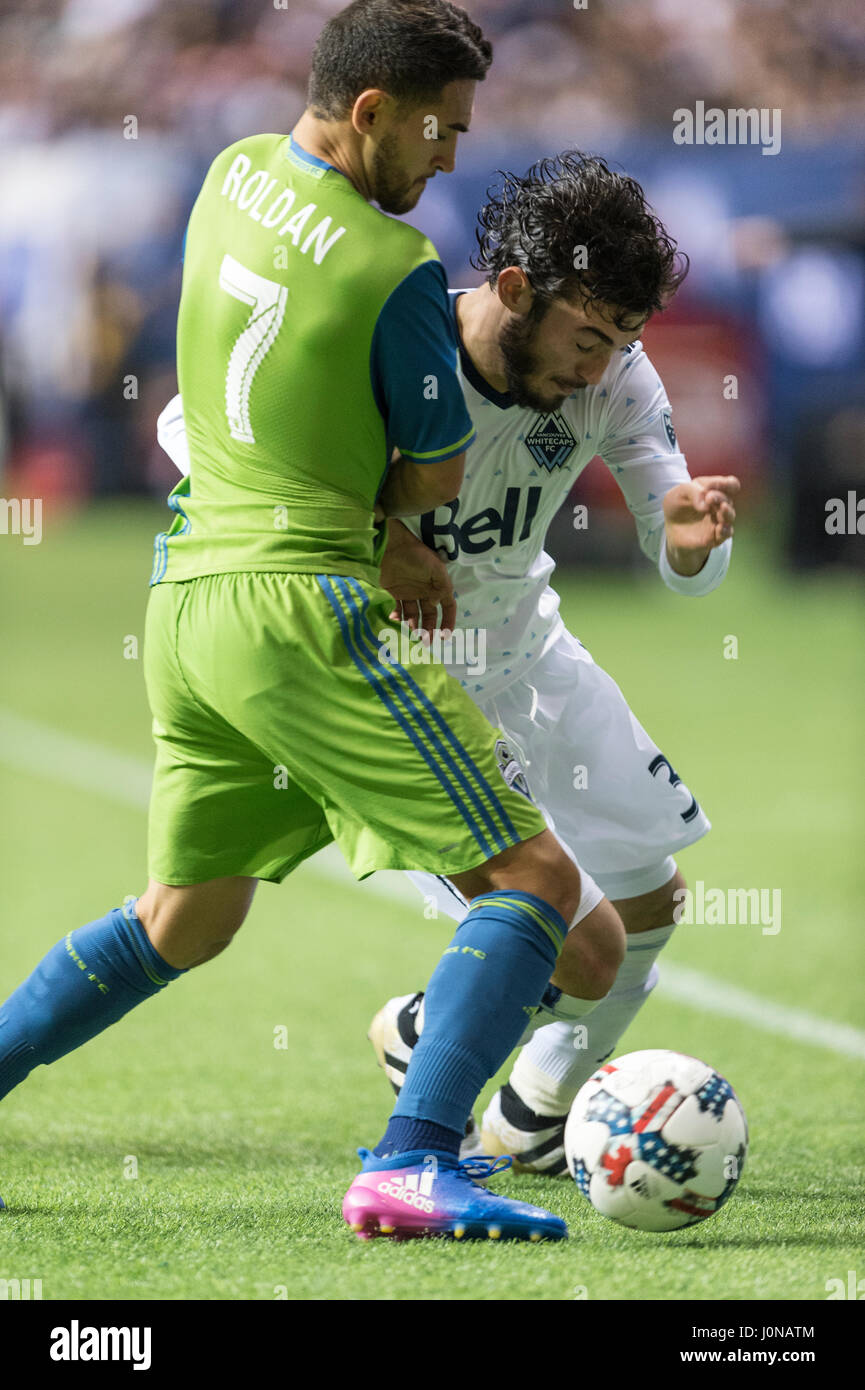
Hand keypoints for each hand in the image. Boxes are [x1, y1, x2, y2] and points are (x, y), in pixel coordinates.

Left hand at [379, 520, 455, 636]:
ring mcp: (409, 593)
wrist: (393, 544)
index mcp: (438, 587)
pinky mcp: (394, 592)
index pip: (448, 608)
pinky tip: (395, 619)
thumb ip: (442, 588)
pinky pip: (398, 610)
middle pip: (429, 616)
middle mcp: (425, 592)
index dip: (448, 622)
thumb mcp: (437, 569)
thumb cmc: (418, 555)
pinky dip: (397, 617)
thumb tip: (439, 606)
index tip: (445, 637)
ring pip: (414, 616)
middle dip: (429, 630)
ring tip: (413, 634)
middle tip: (425, 642)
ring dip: (414, 626)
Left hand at [663, 475, 739, 575]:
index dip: (727, 484)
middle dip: (720, 497)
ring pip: (730, 516)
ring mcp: (718, 521)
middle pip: (728, 500)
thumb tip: (706, 504)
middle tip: (709, 498)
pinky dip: (725, 530)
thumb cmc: (677, 506)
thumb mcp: (679, 492)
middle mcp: (719, 505)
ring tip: (722, 508)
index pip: (731, 484)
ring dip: (727, 512)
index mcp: (714, 490)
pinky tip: (719, 527)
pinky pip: (726, 533)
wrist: (669, 528)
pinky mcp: (715, 536)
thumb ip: (693, 491)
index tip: (713, 486)